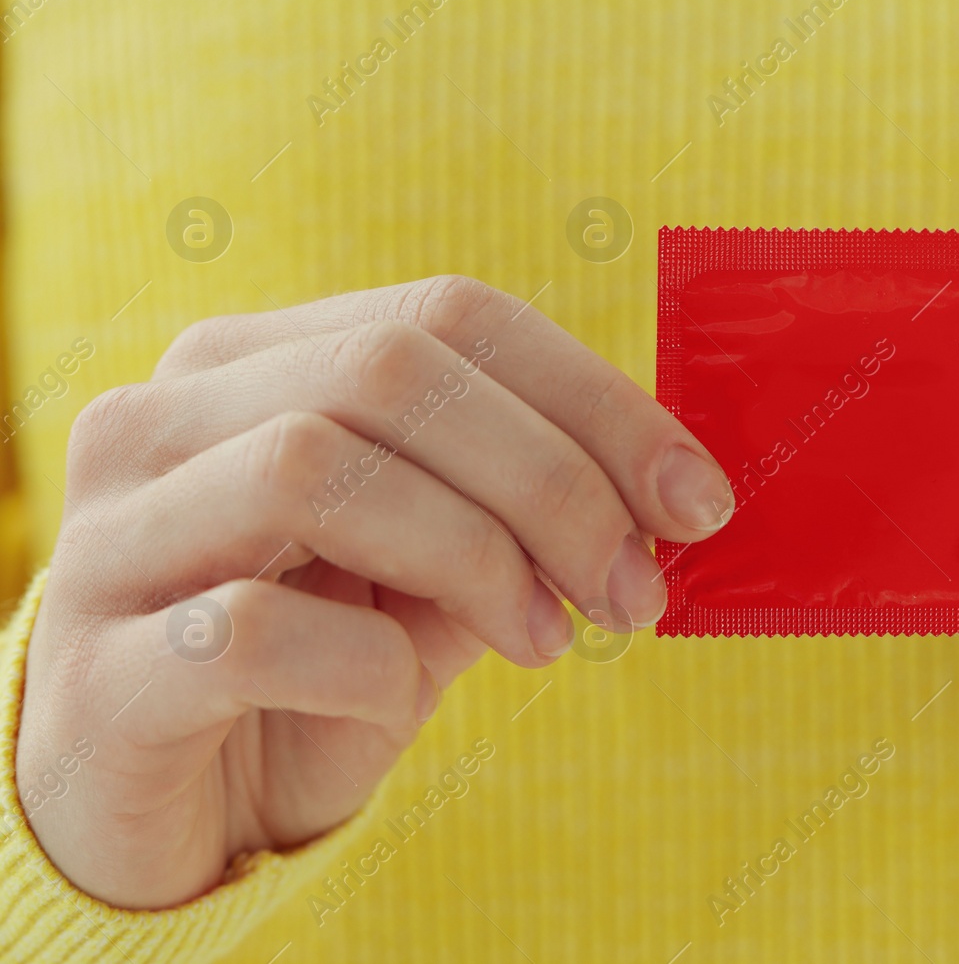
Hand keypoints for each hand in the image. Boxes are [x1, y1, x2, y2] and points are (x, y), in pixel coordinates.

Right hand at [18, 275, 733, 907]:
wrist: (174, 810)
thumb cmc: (319, 670)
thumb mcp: (437, 573)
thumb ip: (522, 513)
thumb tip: (668, 493)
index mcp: (258, 362)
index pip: (449, 315)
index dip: (595, 399)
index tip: (696, 500)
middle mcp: (166, 418)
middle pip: (392, 373)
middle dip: (552, 481)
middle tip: (634, 588)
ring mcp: (111, 535)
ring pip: (314, 468)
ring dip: (476, 558)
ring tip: (547, 641)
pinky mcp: (96, 667)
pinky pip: (249, 631)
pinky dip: (367, 664)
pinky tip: (398, 698)